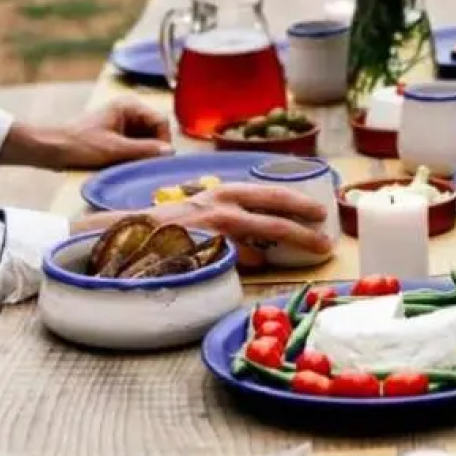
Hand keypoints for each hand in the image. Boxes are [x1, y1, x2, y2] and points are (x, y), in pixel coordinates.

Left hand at [12, 96, 172, 170]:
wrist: (52, 149)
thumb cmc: (80, 145)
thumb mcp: (114, 149)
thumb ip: (144, 150)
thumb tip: (170, 152)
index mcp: (129, 106)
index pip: (161, 122)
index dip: (163, 142)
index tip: (158, 161)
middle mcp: (129, 111)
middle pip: (155, 131)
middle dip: (153, 149)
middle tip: (146, 167)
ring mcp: (124, 124)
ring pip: (147, 140)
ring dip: (144, 154)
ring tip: (135, 167)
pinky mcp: (117, 136)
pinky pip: (136, 146)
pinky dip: (135, 156)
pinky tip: (128, 166)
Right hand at [72, 183, 333, 268]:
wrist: (127, 234)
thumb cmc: (170, 227)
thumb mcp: (205, 212)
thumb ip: (234, 223)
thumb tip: (262, 251)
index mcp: (223, 191)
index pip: (269, 191)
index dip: (297, 199)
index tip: (321, 208)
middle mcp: (221, 202)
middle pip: (273, 208)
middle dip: (304, 221)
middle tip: (328, 234)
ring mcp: (212, 224)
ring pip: (261, 230)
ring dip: (291, 238)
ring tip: (315, 249)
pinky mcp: (202, 244)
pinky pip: (235, 254)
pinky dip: (252, 259)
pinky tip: (263, 264)